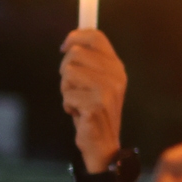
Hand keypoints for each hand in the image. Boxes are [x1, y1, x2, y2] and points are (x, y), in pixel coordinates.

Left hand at [60, 29, 126, 172]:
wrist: (103, 145)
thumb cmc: (94, 111)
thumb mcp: (97, 83)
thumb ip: (89, 62)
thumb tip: (70, 42)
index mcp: (117, 67)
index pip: (95, 36)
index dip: (75, 36)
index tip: (64, 47)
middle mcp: (116, 76)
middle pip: (75, 53)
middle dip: (66, 70)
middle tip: (74, 88)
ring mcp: (107, 90)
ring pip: (68, 72)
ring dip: (66, 89)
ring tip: (78, 101)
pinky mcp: (96, 105)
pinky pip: (67, 94)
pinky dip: (68, 105)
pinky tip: (78, 114)